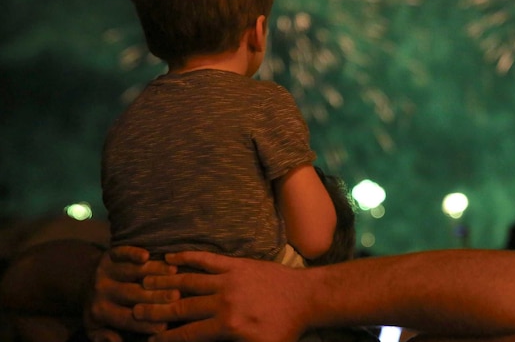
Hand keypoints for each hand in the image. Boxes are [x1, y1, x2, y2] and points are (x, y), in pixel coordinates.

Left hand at [85, 246, 179, 341]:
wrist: (82, 280)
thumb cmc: (99, 308)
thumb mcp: (96, 329)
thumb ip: (105, 337)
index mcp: (100, 312)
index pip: (126, 319)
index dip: (146, 323)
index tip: (165, 325)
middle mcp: (101, 290)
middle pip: (132, 294)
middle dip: (155, 295)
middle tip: (176, 296)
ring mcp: (104, 271)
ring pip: (131, 272)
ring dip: (153, 271)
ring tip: (174, 273)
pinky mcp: (109, 255)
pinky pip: (121, 252)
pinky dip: (133, 252)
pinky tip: (147, 255)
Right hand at [134, 251, 305, 341]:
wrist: (306, 297)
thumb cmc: (284, 329)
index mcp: (227, 326)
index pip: (187, 335)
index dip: (164, 339)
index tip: (147, 340)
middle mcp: (223, 301)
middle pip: (180, 307)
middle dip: (154, 311)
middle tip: (133, 312)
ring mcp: (229, 279)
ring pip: (188, 281)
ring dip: (163, 282)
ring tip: (142, 283)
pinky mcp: (237, 264)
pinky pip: (207, 260)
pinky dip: (187, 257)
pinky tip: (168, 257)